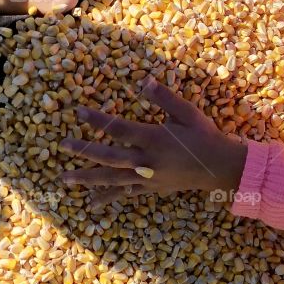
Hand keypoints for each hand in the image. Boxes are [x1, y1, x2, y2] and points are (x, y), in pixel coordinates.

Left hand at [59, 78, 246, 209]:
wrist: (220, 168)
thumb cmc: (204, 136)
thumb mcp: (187, 112)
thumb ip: (165, 98)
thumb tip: (144, 81)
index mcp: (154, 138)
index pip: (119, 128)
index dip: (97, 120)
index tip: (77, 112)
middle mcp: (146, 160)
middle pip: (109, 156)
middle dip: (84, 151)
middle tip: (62, 145)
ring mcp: (147, 177)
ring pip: (111, 178)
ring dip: (87, 178)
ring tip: (64, 179)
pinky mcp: (150, 189)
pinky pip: (125, 194)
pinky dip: (108, 197)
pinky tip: (92, 202)